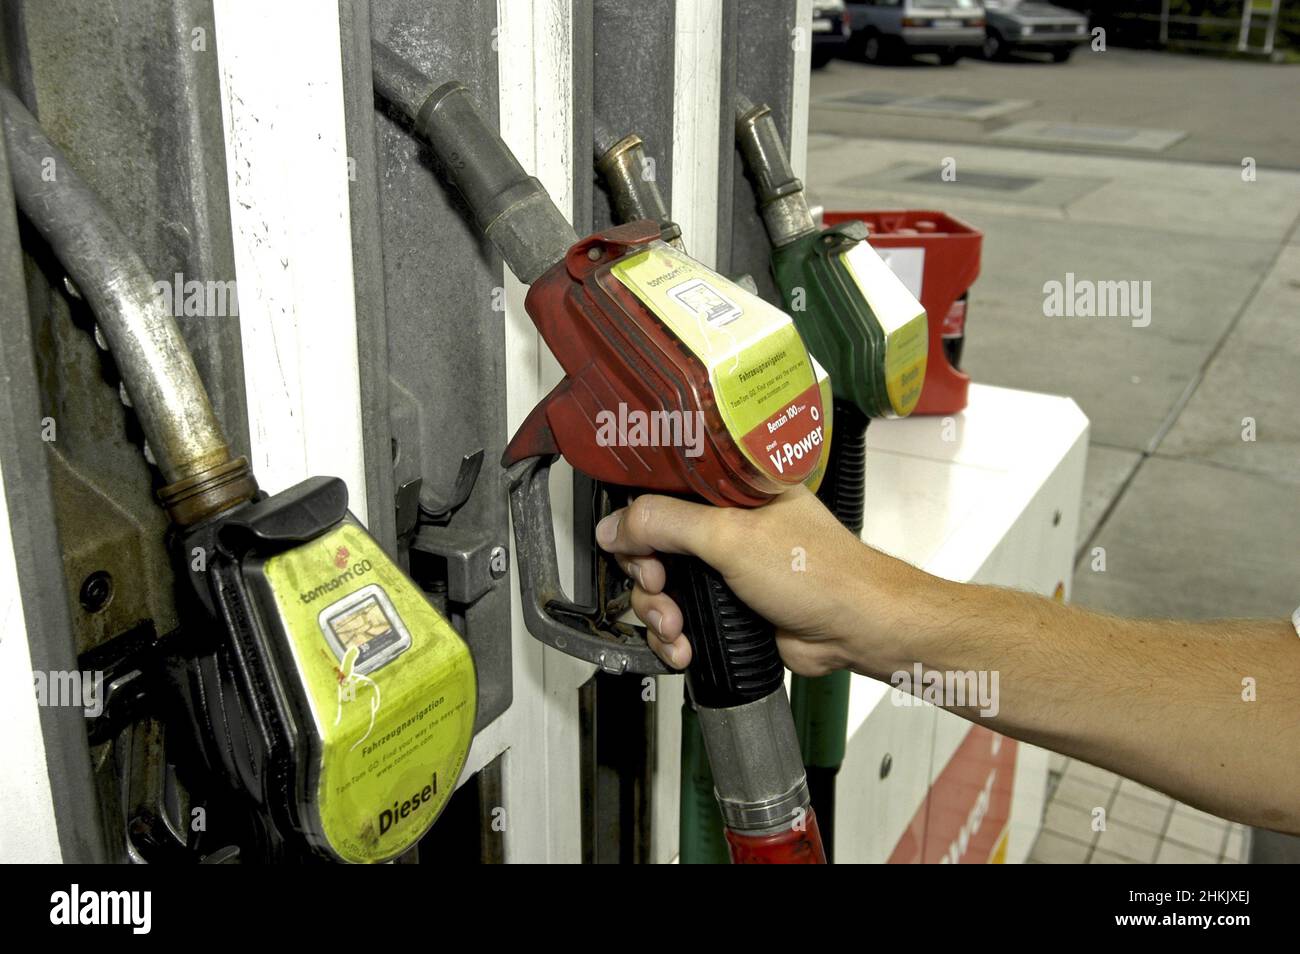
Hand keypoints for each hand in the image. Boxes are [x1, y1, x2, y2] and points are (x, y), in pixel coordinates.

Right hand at [595, 485, 912, 675]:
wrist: (855, 629)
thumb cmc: (819, 572)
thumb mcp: (731, 536)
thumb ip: (666, 524)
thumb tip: (614, 524)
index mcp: (729, 488)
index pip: (660, 490)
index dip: (637, 519)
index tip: (632, 546)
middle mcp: (725, 523)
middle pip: (652, 545)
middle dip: (648, 577)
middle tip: (661, 589)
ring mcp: (725, 566)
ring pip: (662, 587)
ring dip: (659, 613)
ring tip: (676, 629)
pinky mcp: (727, 605)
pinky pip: (680, 617)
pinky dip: (674, 637)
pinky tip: (684, 648)